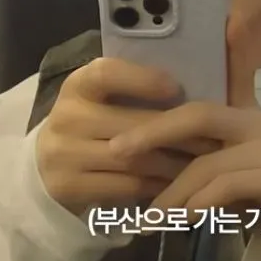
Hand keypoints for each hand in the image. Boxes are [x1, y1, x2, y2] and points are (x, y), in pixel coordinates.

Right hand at [35, 58, 219, 214]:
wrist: (47, 167)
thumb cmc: (93, 126)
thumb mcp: (103, 100)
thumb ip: (135, 90)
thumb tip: (196, 84)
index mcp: (77, 85)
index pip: (105, 74)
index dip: (141, 79)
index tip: (176, 88)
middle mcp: (65, 116)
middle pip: (130, 125)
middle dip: (178, 134)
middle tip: (213, 139)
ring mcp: (63, 154)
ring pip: (132, 159)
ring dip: (174, 164)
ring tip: (204, 164)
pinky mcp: (68, 187)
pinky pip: (125, 186)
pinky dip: (157, 186)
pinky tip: (179, 184)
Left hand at [109, 103, 260, 260]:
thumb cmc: (259, 202)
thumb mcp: (222, 175)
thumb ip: (193, 160)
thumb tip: (136, 158)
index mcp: (244, 115)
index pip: (196, 105)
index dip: (156, 118)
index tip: (119, 139)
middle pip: (200, 115)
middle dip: (153, 133)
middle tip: (117, 153)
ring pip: (208, 162)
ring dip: (172, 193)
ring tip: (150, 218)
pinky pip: (226, 186)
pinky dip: (199, 203)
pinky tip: (182, 219)